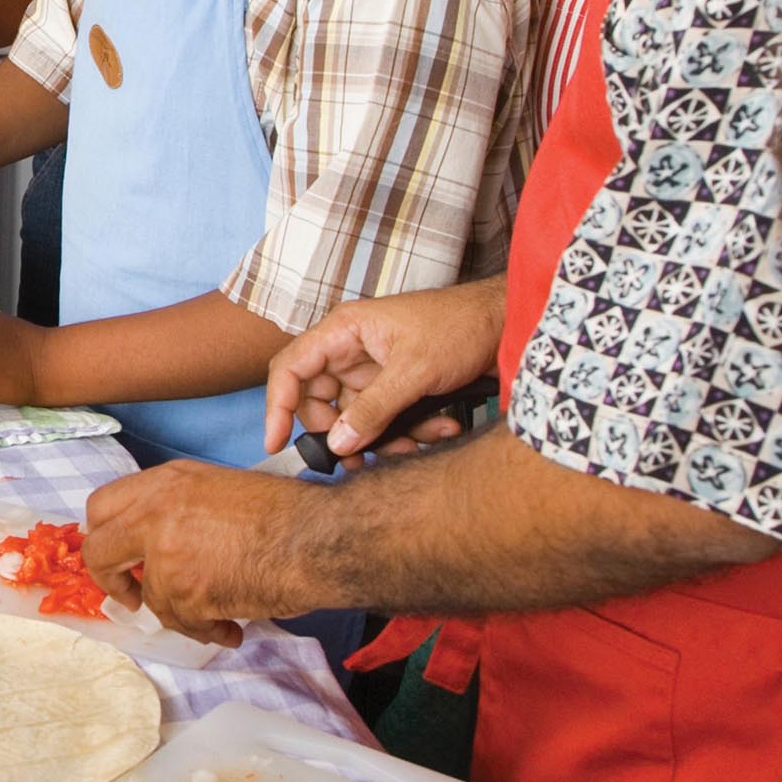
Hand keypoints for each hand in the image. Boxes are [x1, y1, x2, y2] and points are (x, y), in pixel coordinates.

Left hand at [83, 460, 307, 646]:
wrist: (317, 538)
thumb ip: (176, 510)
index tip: (118, 557)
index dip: (104, 537)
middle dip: (111, 581)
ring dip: (183, 615)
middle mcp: (156, 512)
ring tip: (218, 616)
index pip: (101, 507)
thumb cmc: (284, 515)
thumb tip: (152, 545)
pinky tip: (232, 627)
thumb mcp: (217, 490)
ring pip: (153, 599)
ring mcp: (168, 552)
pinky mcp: (186, 591)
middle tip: (131, 597)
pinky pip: (184, 624)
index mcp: (165, 482)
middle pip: (99, 551)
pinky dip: (207, 631)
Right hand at [265, 280, 505, 461]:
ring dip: (383, 437)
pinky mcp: (394, 385)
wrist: (505, 323)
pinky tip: (441, 428)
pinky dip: (408, 431)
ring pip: (355, 416)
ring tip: (417, 443)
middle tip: (359, 459)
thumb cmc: (460, 326)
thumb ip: (374, 409)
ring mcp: (372, 369)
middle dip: (341, 433)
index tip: (276, 442)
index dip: (277, 406)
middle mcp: (350, 350)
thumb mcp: (415, 370)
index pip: (291, 368)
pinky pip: (384, 418)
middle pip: (319, 401)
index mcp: (343, 331)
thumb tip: (338, 444)